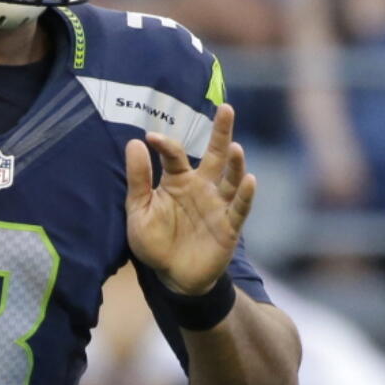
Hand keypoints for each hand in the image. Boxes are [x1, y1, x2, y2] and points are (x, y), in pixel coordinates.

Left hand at [124, 104, 254, 294]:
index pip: (175, 155)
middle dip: (221, 132)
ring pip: (230, 178)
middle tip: (225, 108)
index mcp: (178, 180)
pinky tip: (249, 179)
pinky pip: (239, 207)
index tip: (151, 137)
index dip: (165, 144)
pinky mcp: (229, 226)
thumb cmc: (155, 241)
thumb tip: (135, 142)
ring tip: (235, 147)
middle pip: (215, 154)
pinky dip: (245, 195)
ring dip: (234, 163)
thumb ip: (138, 179)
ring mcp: (218, 205)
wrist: (172, 276)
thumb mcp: (139, 210)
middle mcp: (202, 186)